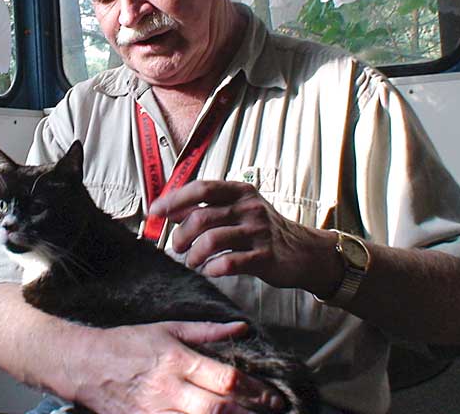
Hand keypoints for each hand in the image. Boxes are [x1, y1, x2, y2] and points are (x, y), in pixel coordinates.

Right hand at [73, 320, 285, 413]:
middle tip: (276, 413)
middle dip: (251, 413)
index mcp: (177, 361)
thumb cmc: (129, 343)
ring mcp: (157, 413)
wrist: (87, 365)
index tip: (274, 397)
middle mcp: (170, 390)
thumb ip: (207, 331)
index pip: (225, 379)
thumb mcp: (168, 328)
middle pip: (219, 409)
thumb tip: (242, 328)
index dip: (255, 390)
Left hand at [149, 180, 336, 291]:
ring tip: (191, 262)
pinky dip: (212, 269)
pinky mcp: (265, 257)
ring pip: (211, 241)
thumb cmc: (264, 230)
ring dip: (193, 255)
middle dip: (181, 235)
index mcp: (240, 191)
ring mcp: (258, 232)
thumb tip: (171, 211)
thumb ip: (210, 208)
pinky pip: (229, 263)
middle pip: (201, 218)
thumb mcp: (240, 209)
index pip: (201, 188)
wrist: (304, 252)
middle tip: (176, 248)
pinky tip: (209, 271)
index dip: (175, 199)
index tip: (155, 211)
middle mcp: (249, 208)